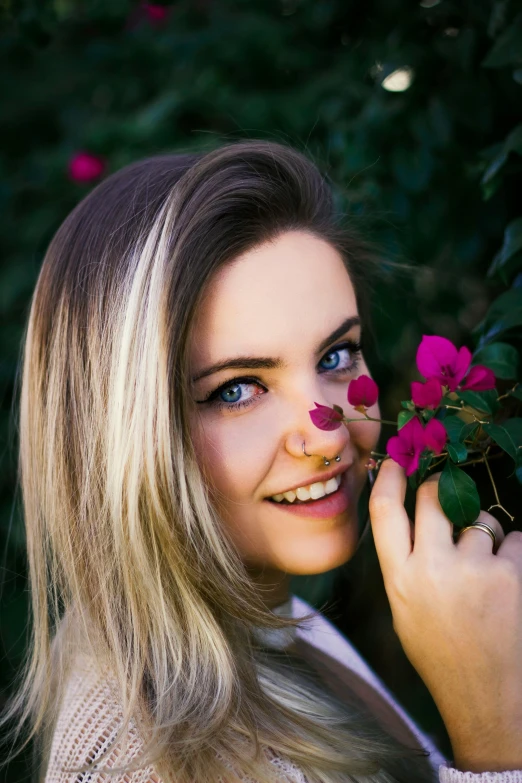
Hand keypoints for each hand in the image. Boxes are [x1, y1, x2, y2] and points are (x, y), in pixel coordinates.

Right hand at [369, 459, 521, 772]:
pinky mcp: (511, 573)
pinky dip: (512, 552)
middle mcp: (432, 567)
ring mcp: (473, 568)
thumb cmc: (441, 653)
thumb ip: (404, 564)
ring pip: (479, 519)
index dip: (390, 479)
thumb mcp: (404, 610)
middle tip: (448, 496)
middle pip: (432, 498)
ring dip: (483, 533)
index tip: (396, 462)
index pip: (385, 511)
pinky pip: (513, 539)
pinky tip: (508, 579)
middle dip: (441, 490)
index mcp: (399, 578)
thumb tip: (412, 518)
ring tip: (485, 570)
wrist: (487, 697)